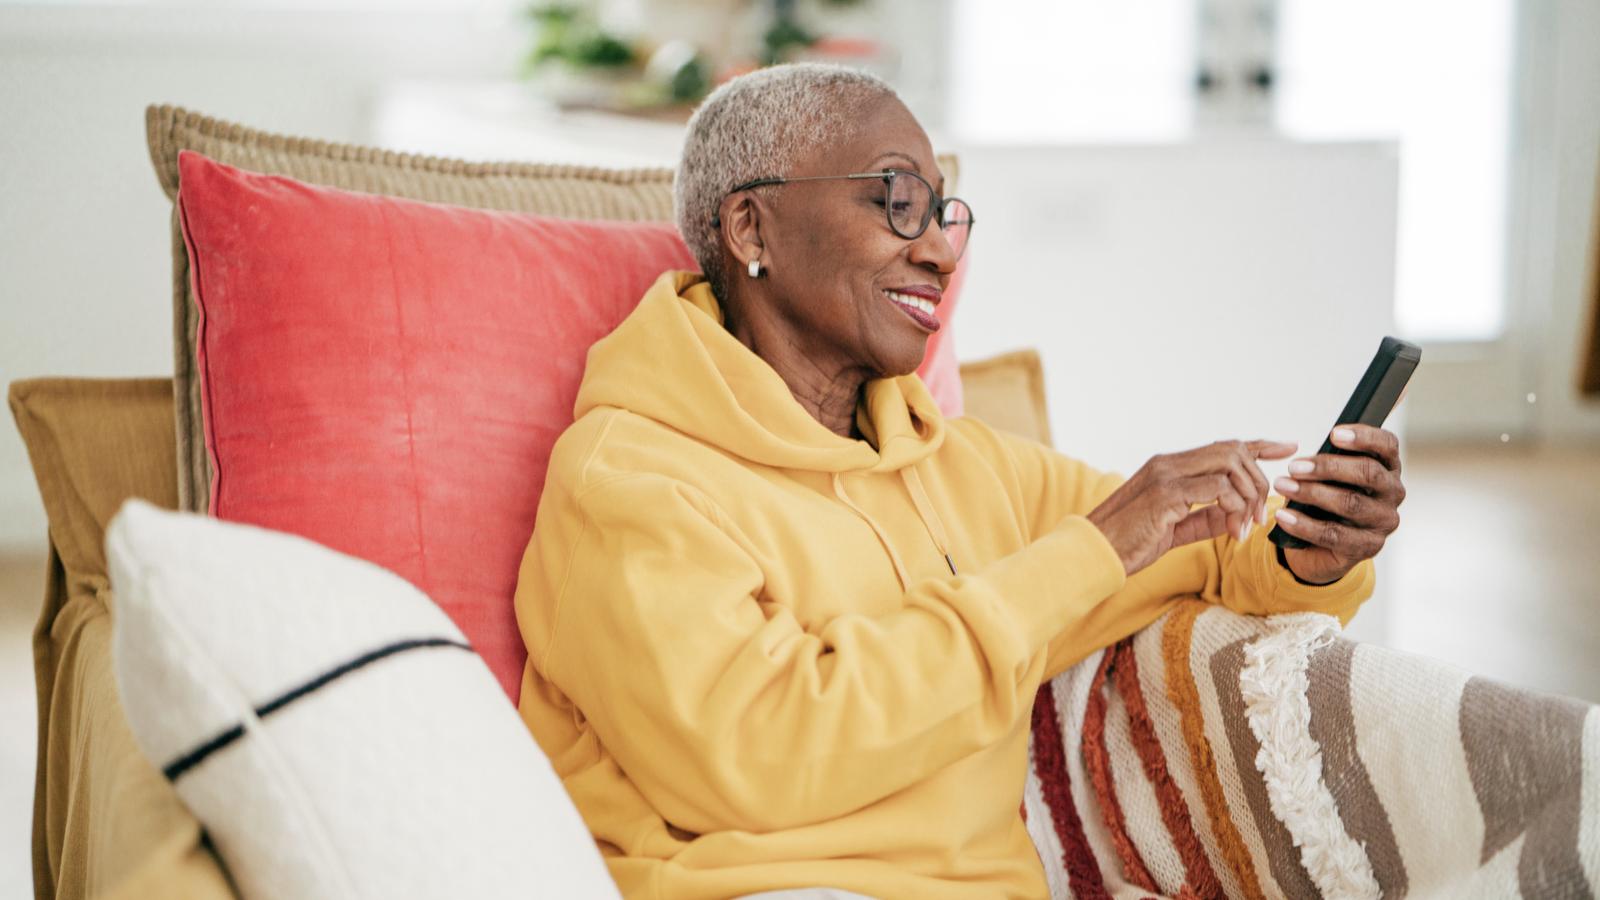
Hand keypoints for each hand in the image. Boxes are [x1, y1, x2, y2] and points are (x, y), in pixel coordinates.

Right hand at [1087, 439, 1298, 576]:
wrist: (1093, 554)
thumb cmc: (1128, 544)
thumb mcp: (1174, 530)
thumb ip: (1205, 518)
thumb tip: (1238, 516)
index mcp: (1169, 467)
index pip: (1223, 445)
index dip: (1258, 444)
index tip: (1287, 447)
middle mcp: (1168, 463)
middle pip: (1233, 451)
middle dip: (1258, 481)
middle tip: (1260, 517)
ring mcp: (1166, 475)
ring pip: (1229, 466)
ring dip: (1248, 499)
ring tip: (1246, 529)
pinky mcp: (1165, 494)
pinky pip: (1217, 490)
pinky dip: (1234, 510)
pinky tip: (1232, 533)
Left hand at [1272, 424, 1405, 584]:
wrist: (1318, 546)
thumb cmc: (1325, 502)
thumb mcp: (1326, 478)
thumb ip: (1325, 464)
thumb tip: (1305, 459)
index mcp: (1386, 467)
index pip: (1386, 445)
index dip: (1364, 437)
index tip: (1334, 434)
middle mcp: (1392, 492)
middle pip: (1368, 473)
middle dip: (1328, 467)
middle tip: (1295, 466)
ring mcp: (1383, 521)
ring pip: (1351, 503)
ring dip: (1312, 493)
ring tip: (1283, 486)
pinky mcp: (1368, 546)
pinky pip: (1335, 534)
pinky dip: (1304, 525)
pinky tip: (1283, 517)